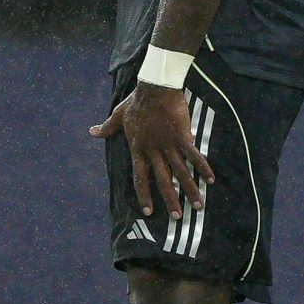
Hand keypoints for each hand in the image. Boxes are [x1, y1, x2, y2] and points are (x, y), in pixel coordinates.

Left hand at [92, 83, 215, 219]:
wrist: (154, 87)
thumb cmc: (137, 101)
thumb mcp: (119, 115)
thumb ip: (107, 127)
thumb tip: (92, 132)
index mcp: (138, 149)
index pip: (140, 177)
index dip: (144, 195)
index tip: (148, 211)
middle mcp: (153, 151)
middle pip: (162, 181)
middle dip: (170, 200)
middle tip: (177, 217)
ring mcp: (168, 145)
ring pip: (180, 172)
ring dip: (190, 190)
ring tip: (198, 205)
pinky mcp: (182, 136)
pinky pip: (194, 156)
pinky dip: (203, 168)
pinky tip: (211, 180)